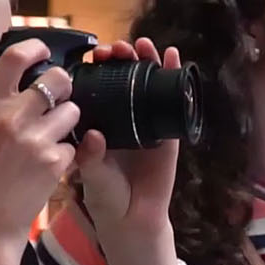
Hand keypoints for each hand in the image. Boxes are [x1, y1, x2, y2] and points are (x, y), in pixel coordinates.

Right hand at [0, 40, 78, 250]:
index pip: (15, 58)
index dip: (35, 46)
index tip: (41, 50)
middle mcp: (13, 118)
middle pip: (57, 79)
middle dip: (62, 85)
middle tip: (56, 96)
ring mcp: (37, 140)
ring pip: (72, 111)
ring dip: (66, 119)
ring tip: (51, 133)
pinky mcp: (56, 162)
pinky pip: (74, 144)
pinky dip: (66, 151)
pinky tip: (49, 162)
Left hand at [74, 38, 182, 236]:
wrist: (133, 218)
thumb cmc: (106, 195)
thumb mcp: (92, 174)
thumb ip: (90, 157)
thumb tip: (94, 135)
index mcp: (100, 121)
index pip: (99, 85)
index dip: (99, 67)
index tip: (95, 55)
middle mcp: (123, 116)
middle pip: (124, 78)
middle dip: (122, 58)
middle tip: (118, 48)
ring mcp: (147, 120)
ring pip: (149, 83)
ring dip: (148, 60)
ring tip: (144, 46)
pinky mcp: (169, 129)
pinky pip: (173, 100)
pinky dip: (174, 77)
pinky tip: (173, 58)